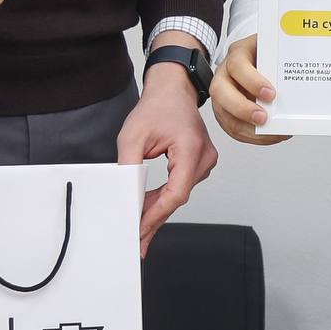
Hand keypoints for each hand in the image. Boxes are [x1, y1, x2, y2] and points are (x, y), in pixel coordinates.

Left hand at [118, 53, 219, 253]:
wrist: (172, 89)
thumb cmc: (157, 106)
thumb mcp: (132, 135)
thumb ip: (128, 166)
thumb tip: (126, 195)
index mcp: (190, 148)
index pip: (176, 192)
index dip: (156, 214)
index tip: (140, 229)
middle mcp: (204, 157)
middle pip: (178, 197)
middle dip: (155, 218)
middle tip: (137, 240)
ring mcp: (205, 161)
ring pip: (180, 194)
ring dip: (158, 209)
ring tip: (139, 227)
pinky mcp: (199, 163)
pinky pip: (181, 186)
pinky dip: (164, 197)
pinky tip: (150, 209)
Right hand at [210, 35, 287, 145]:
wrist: (263, 55)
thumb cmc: (270, 53)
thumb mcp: (277, 48)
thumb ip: (283, 61)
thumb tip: (297, 83)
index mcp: (239, 53)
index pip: (237, 65)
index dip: (252, 82)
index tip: (271, 94)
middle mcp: (225, 72)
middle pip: (220, 91)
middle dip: (243, 109)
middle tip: (264, 118)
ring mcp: (223, 92)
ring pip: (223, 113)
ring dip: (247, 128)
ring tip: (271, 133)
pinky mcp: (225, 109)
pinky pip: (230, 125)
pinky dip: (249, 135)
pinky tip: (266, 136)